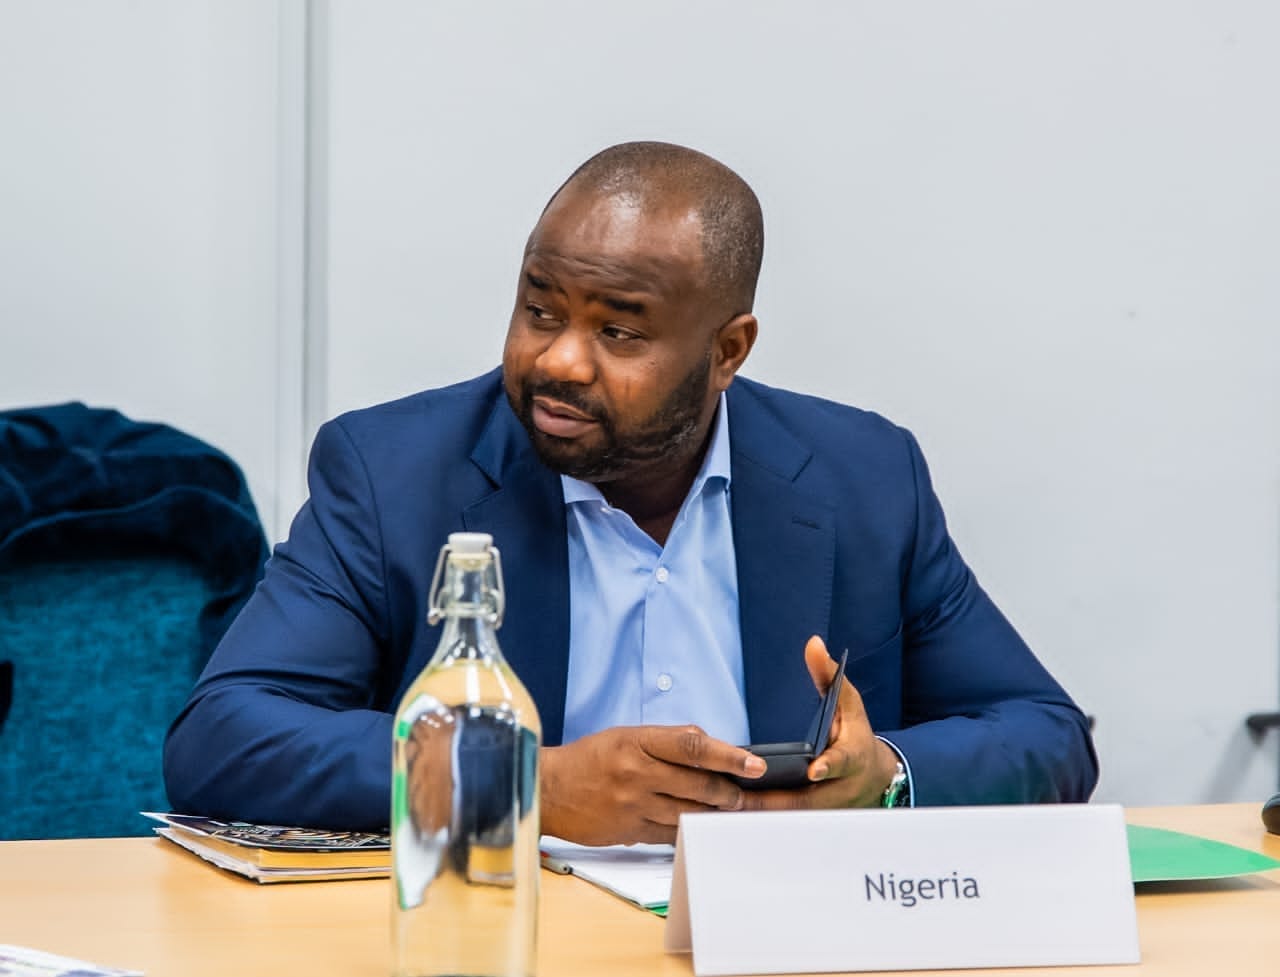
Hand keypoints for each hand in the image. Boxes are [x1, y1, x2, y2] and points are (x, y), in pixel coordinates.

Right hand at [540, 725, 765, 844]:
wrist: (548, 789)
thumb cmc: (590, 759)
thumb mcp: (626, 736)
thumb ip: (666, 742)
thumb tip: (710, 748)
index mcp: (637, 741)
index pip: (693, 746)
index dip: (729, 755)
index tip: (755, 764)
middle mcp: (637, 773)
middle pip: (699, 784)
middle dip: (730, 792)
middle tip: (743, 793)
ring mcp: (634, 805)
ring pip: (690, 813)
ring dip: (716, 813)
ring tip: (729, 810)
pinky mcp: (630, 831)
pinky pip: (672, 834)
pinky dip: (692, 829)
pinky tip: (702, 825)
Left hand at [740, 635, 898, 811]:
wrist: (875, 775)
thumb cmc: (855, 734)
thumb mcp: (847, 701)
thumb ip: (828, 675)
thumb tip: (813, 644)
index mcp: (852, 755)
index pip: (842, 761)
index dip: (829, 766)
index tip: (813, 769)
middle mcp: (840, 788)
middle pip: (806, 799)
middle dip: (771, 800)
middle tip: (737, 795)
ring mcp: (826, 809)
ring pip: (791, 817)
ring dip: (759, 814)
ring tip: (723, 806)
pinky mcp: (812, 821)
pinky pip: (784, 824)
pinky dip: (759, 821)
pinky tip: (727, 814)